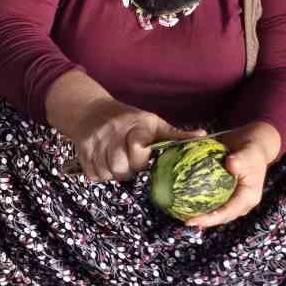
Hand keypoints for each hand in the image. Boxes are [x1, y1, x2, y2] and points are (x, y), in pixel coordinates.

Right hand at [46, 72, 200, 182]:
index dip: (141, 159)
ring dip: (115, 174)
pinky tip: (105, 165)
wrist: (90, 110)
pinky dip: (100, 175)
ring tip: (120, 164)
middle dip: (129, 171)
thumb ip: (175, 134)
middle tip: (131, 164)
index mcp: (135, 124)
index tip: (144, 157)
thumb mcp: (152, 122)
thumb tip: (203, 136)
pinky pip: (93, 175)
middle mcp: (114, 131)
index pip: (138, 148)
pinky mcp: (82, 150)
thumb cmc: (129, 119)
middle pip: (121, 167)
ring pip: (107, 173)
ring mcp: (96, 141)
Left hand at [187, 121, 280, 227]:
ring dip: (201, 215)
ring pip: (216, 212)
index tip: (193, 220)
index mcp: (248, 197)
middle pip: (221, 217)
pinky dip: (200, 203)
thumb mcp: (249, 153)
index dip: (210, 219)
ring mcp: (234, 200)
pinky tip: (184, 202)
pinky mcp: (227, 195)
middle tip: (185, 221)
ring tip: (182, 215)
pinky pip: (213, 202)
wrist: (253, 145)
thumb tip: (230, 164)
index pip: (228, 212)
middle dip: (204, 222)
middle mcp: (241, 203)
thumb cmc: (252, 150)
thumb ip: (241, 160)